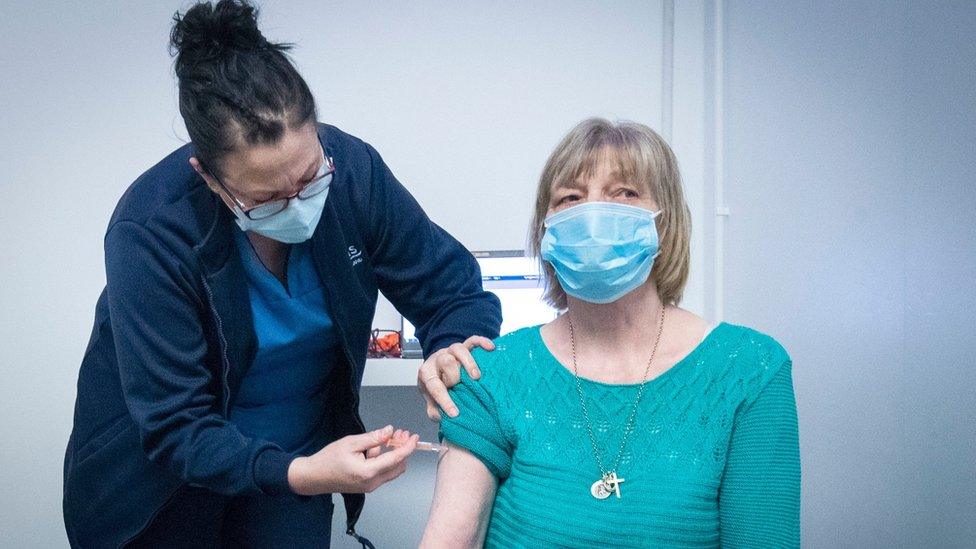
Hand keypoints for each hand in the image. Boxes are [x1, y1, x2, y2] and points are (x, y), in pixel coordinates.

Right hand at [287, 425, 418, 495]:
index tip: (414, 437)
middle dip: (401, 449)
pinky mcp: (367, 486)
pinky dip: (384, 460)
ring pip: (392, 470)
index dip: (408, 447)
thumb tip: (389, 431)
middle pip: (398, 466)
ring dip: (393, 454)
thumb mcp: (351, 443)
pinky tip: (376, 449)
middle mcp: (372, 483)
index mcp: (368, 472)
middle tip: (399, 433)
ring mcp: (370, 486)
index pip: (396, 459)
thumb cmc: (328, 459)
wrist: (313, 477)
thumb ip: (373, 438)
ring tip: (384, 439)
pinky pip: (383, 472)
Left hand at [418, 335, 494, 420]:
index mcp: (427, 374)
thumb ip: (433, 409)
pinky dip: (481, 342)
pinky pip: (472, 340)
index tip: (455, 413)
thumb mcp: (431, 399)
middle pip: (445, 362)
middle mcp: (438, 359)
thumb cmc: (437, 384)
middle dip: (454, 376)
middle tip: (461, 387)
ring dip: (468, 362)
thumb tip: (441, 417)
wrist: (438, 367)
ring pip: (458, 348)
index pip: (434, 386)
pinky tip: (490, 348)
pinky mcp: (464, 346)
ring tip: (477, 376)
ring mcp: (451, 351)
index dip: (444, 400)